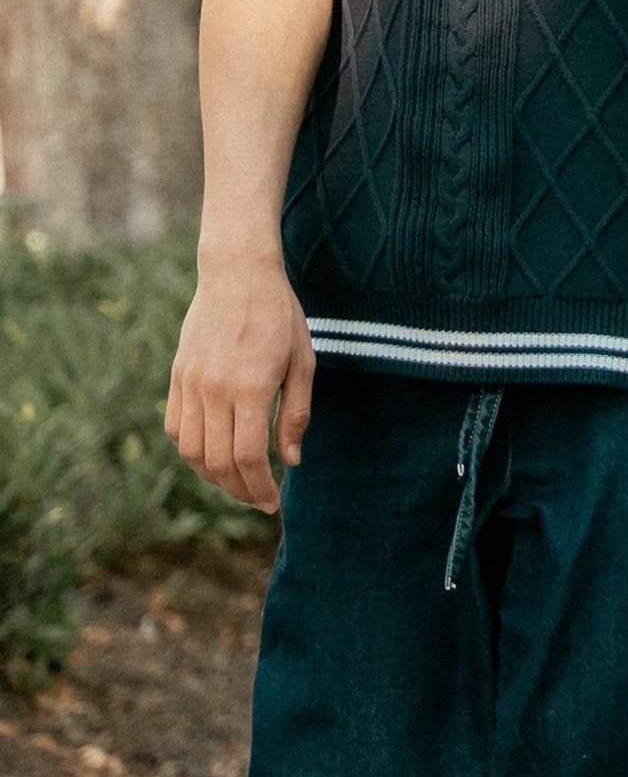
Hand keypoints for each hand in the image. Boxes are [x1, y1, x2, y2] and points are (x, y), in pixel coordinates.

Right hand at [164, 253, 314, 510]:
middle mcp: (213, 389)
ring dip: (214, 476)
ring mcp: (190, 383)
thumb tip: (290, 461)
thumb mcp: (302, 363)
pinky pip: (176, 429)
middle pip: (218, 463)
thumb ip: (295, 415)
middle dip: (240, 490)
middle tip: (259, 498)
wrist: (237, 274)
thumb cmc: (279, 317)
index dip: (260, 488)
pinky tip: (214, 454)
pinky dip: (191, 451)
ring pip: (191, 452)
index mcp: (250, 387)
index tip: (273, 502)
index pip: (248, 458)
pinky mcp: (177, 377)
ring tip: (238, 481)